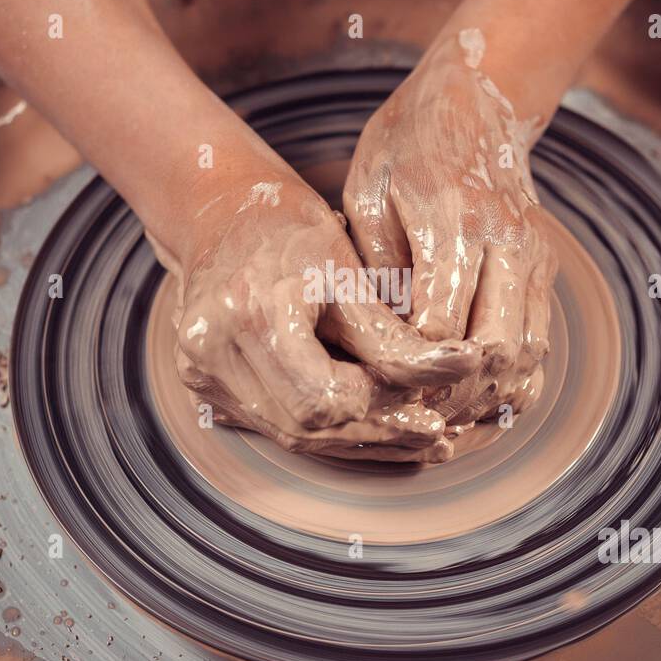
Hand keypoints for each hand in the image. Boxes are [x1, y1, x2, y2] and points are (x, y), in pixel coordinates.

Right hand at [159, 171, 481, 460]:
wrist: (226, 219)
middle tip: (434, 431)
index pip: (325, 396)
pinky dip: (327, 433)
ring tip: (414, 437)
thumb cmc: (294, 235)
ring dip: (357, 441)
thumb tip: (460, 369)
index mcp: (250, 315)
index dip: (383, 405)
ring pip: (291, 437)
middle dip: (375, 430)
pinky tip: (373, 430)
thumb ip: (395, 336)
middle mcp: (212, 352)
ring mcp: (200, 376)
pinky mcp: (205, 390)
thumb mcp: (349, 276)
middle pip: (305, 427)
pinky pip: (275, 427)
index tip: (429, 400)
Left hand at [343, 30, 556, 426]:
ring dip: (487, 392)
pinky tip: (477, 394)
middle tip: (410, 410)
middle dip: (451, 393)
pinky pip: (541, 341)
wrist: (474, 95)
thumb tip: (381, 341)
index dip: (408, 371)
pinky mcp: (543, 265)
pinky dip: (512, 377)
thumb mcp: (366, 191)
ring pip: (527, 355)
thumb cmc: (403, 143)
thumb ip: (375, 265)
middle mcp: (505, 240)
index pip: (439, 328)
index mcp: (453, 220)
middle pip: (492, 352)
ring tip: (442, 412)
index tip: (376, 387)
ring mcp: (532, 254)